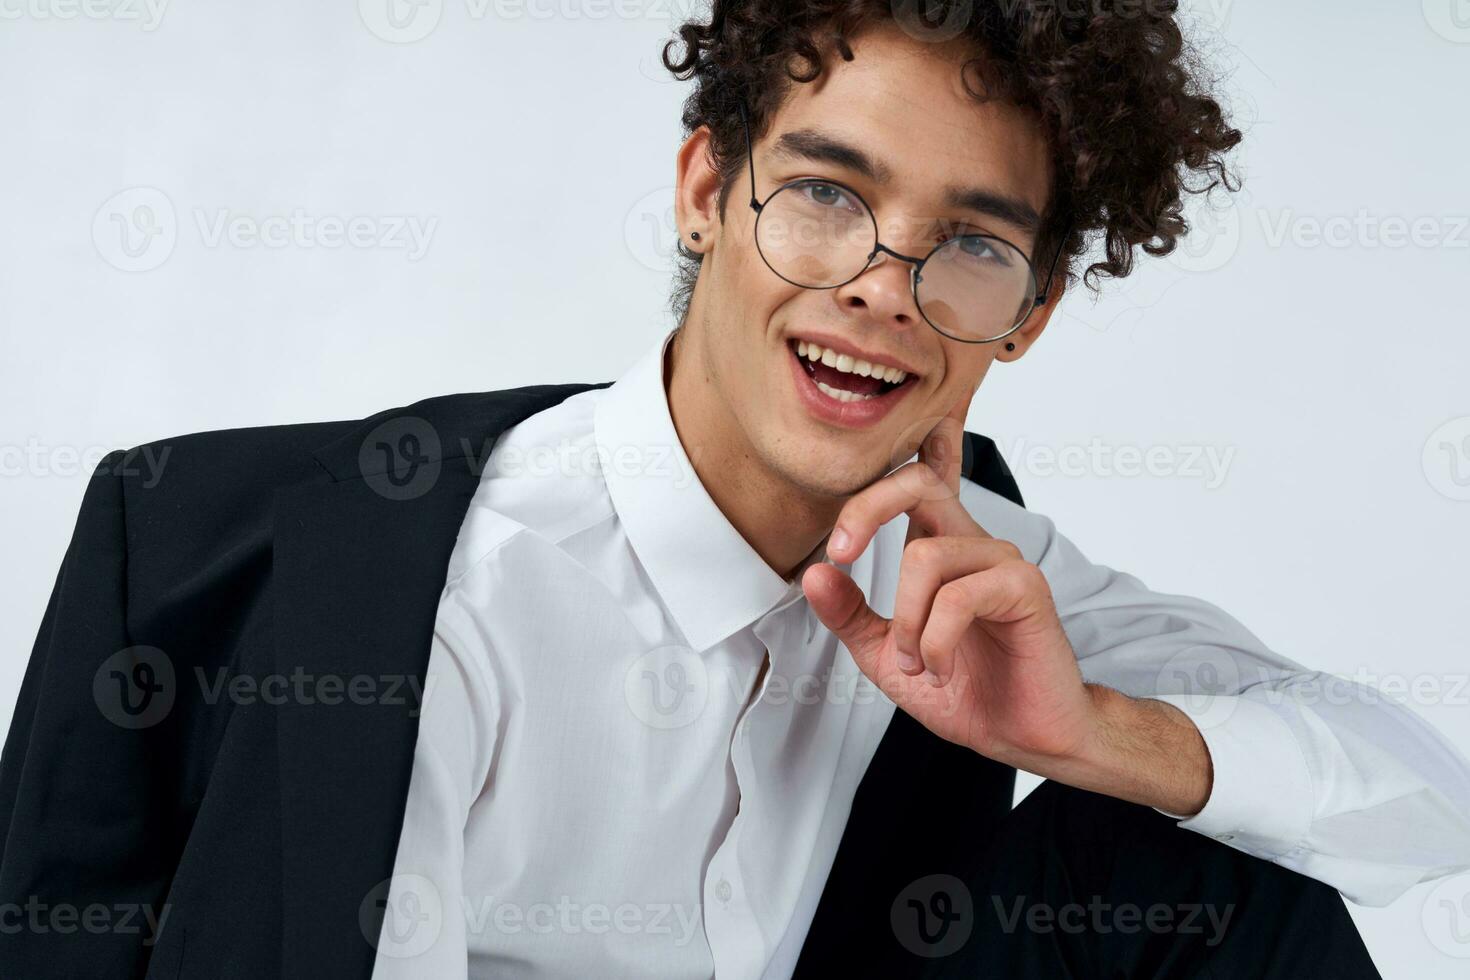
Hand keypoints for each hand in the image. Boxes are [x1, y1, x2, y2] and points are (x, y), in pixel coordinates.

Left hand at [800, 393, 1212, 813]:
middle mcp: (970, 542)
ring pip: (923, 556)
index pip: (919, 479)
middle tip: (841, 555)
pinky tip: (942, 666)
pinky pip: (958, 596)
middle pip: (916, 481)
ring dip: (907, 623)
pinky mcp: (1025, 586)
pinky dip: (936, 640)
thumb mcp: (888, 657)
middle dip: (866, 509)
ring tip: (918, 663)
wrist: (1028, 734)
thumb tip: (813, 573)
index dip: (887, 462)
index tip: (839, 533)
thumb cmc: (969, 689)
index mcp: (939, 548)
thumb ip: (850, 616)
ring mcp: (1001, 560)